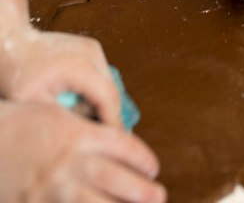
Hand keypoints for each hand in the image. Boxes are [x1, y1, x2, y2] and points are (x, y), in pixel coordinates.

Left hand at [0, 27, 121, 125]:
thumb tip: (86, 132)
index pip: (109, 98)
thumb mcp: (35, 104)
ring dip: (99, 103)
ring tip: (77, 115)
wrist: (11, 44)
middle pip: (112, 92)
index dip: (113, 123)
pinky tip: (75, 101)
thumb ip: (64, 118)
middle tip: (93, 135)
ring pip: (108, 84)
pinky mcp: (90, 48)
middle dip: (107, 115)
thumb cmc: (17, 72)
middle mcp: (92, 53)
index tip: (111, 142)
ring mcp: (93, 48)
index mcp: (80, 66)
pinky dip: (94, 91)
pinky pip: (101, 75)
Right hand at [0, 99, 165, 202]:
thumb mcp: (56, 113)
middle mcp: (66, 162)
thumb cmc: (20, 123)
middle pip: (111, 177)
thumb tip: (116, 138)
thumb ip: (85, 127)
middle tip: (160, 196)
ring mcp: (49, 189)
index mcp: (75, 134)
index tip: (153, 168)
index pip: (119, 145)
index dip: (141, 158)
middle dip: (139, 189)